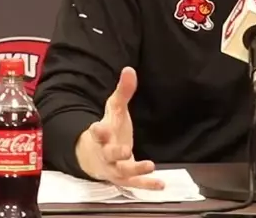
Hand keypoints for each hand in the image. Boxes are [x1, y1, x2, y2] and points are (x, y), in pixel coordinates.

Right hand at [75, 67, 164, 189]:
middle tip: (125, 150)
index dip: (97, 131)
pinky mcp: (123, 179)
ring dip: (135, 170)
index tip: (97, 127)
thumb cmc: (108, 130)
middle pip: (108, 154)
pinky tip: (161, 184)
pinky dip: (147, 185)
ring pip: (122, 172)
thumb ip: (123, 92)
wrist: (94, 157)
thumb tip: (130, 69)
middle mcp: (105, 153)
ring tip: (150, 165)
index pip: (96, 133)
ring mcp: (113, 168)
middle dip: (116, 153)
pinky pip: (134, 184)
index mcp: (101, 134)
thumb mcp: (114, 109)